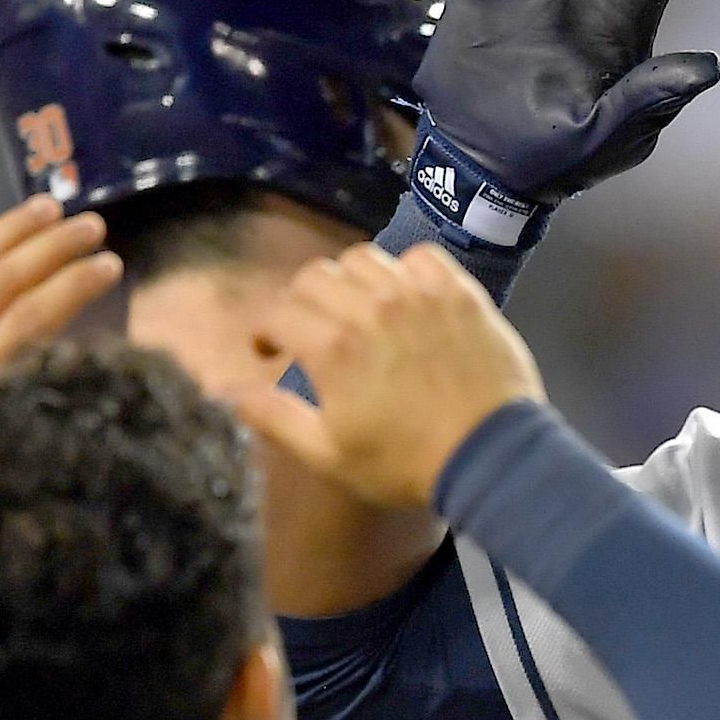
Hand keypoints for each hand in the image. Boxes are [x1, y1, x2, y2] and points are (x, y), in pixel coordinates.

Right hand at [233, 243, 544, 509]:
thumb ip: (275, 417)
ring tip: (356, 308)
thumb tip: (227, 392)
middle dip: (301, 302)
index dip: (266, 330)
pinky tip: (405, 295)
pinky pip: (420, 256)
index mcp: (332, 346)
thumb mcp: (330, 454)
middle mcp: (370, 307)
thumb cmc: (406, 463)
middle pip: (314, 277)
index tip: (272, 349)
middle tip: (311, 329)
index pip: (277, 312)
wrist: (491, 456)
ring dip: (349, 281)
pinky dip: (405, 269)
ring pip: (363, 258)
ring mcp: (417, 294)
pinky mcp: (457, 291)